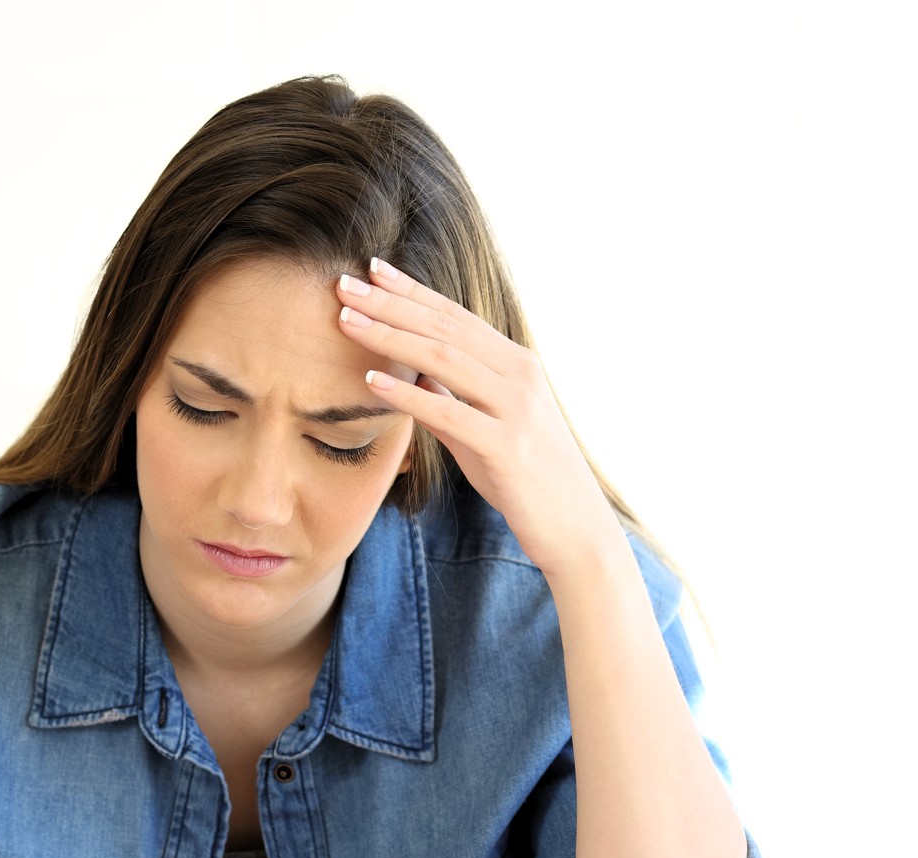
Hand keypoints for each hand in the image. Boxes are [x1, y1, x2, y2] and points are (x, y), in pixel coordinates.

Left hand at [335, 258, 620, 575]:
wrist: (574, 528)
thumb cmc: (525, 480)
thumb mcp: (483, 431)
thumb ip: (451, 401)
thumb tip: (414, 376)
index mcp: (516, 364)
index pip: (455, 317)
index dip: (412, 291)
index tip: (372, 269)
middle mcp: (520, 375)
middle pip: (445, 328)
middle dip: (391, 303)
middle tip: (344, 284)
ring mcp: (516, 409)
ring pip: (446, 360)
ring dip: (392, 337)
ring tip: (347, 321)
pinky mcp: (507, 446)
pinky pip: (450, 413)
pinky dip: (409, 395)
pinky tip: (373, 382)